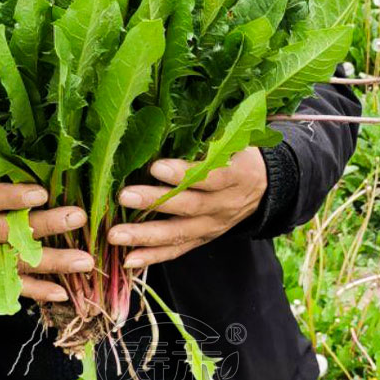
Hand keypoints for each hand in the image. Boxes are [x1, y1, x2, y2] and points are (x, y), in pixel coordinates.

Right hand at [0, 171, 93, 301]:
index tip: (41, 192)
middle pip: (8, 231)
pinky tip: (62, 293)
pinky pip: (7, 284)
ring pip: (14, 261)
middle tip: (78, 218)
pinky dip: (34, 291)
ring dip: (52, 263)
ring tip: (84, 261)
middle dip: (46, 226)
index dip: (13, 197)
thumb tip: (19, 150)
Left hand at [107, 147, 267, 268]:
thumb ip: (205, 137)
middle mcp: (225, 204)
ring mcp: (213, 226)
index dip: (183, 173)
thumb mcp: (232, 139)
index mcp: (237, 174)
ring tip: (116, 235)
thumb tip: (161, 119)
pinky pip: (177, 251)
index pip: (210, 176)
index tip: (155, 166)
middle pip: (189, 205)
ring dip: (145, 235)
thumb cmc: (236, 153)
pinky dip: (152, 257)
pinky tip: (128, 260)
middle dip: (154, 202)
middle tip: (124, 196)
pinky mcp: (202, 239)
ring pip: (179, 233)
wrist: (263, 186)